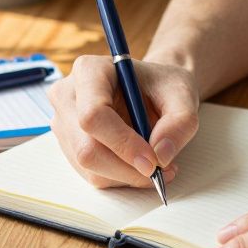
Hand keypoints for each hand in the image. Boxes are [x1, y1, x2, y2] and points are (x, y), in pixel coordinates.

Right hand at [48, 56, 199, 187]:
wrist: (152, 89)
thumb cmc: (163, 86)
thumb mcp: (184, 95)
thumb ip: (180, 123)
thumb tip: (160, 156)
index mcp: (90, 70)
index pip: (93, 115)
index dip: (123, 144)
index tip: (153, 161)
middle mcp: (67, 95)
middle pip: (87, 148)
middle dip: (127, 168)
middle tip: (161, 170)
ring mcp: (63, 122)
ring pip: (89, 167)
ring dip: (127, 175)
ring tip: (157, 164)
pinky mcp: (69, 145)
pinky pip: (92, 174)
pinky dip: (120, 177)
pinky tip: (139, 164)